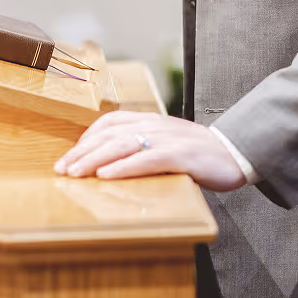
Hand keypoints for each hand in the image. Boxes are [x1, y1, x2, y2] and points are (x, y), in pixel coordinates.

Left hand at [54, 111, 247, 190]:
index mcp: (148, 121)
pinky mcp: (181, 155)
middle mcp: (154, 125)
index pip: (107, 124)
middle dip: (81, 152)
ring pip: (122, 145)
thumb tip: (106, 163)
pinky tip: (106, 176)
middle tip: (61, 169)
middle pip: (108, 135)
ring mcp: (167, 139)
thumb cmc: (197, 154)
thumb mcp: (163, 144)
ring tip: (75, 173)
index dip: (85, 140)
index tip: (67, 158)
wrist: (236, 153)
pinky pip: (147, 159)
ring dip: (94, 159)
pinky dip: (124, 167)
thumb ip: (139, 147)